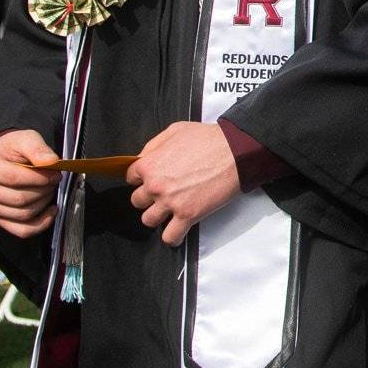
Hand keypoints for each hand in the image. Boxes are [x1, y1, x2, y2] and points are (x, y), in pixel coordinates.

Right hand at [0, 128, 58, 238]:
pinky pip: (22, 231)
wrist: (2, 158)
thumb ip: (37, 148)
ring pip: (24, 215)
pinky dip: (41, 224)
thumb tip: (51, 162)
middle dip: (45, 190)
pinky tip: (51, 210)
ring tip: (49, 189)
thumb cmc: (14, 149)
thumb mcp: (25, 139)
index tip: (56, 172)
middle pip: (20, 199)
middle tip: (54, 180)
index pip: (14, 178)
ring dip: (44, 203)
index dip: (40, 177)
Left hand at [126, 122, 242, 246]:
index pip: (131, 178)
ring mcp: (171, 202)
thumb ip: (154, 146)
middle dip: (149, 197)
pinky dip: (172, 237)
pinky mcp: (188, 215)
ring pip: (149, 220)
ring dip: (158, 216)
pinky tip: (178, 230)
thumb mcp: (175, 130)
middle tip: (165, 193)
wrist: (236, 151)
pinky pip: (170, 237)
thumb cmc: (210, 140)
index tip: (153, 180)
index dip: (143, 179)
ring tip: (170, 211)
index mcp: (150, 165)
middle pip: (138, 201)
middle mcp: (156, 185)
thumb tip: (143, 158)